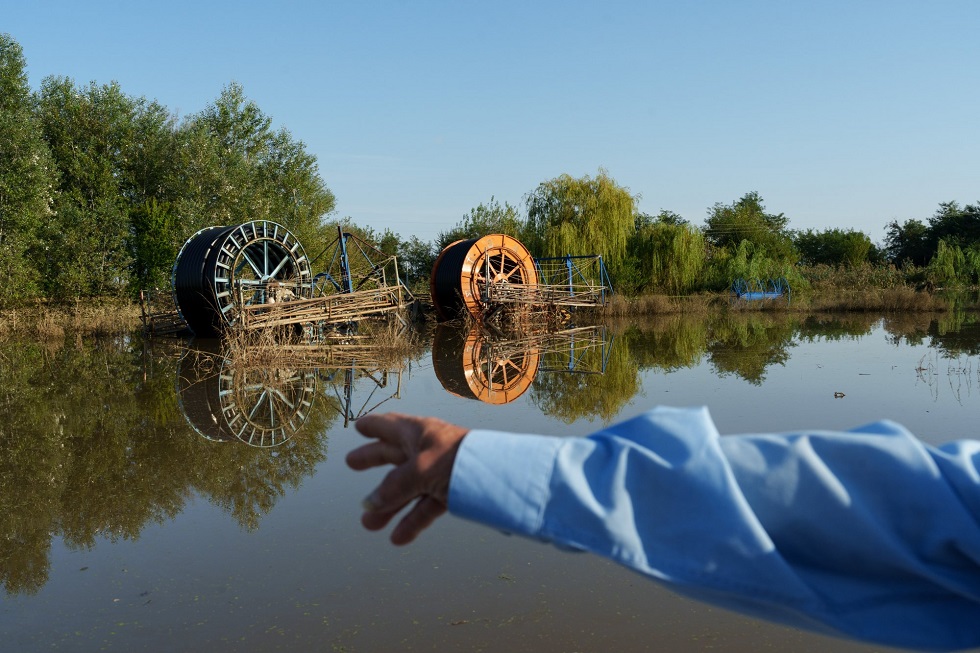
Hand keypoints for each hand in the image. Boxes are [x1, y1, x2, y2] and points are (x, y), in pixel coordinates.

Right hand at [346, 412, 468, 544]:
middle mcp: (426, 449)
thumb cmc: (457, 460)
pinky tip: (397, 539)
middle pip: (394, 454)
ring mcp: (438, 471)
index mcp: (418, 433)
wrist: (497, 476)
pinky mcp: (450, 493)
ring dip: (388, 506)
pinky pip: (425, 507)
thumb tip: (369, 505)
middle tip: (352, 463)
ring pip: (407, 488)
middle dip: (372, 460)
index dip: (373, 426)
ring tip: (368, 525)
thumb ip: (393, 487)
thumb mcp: (419, 470)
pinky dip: (412, 522)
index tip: (358, 427)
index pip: (390, 425)